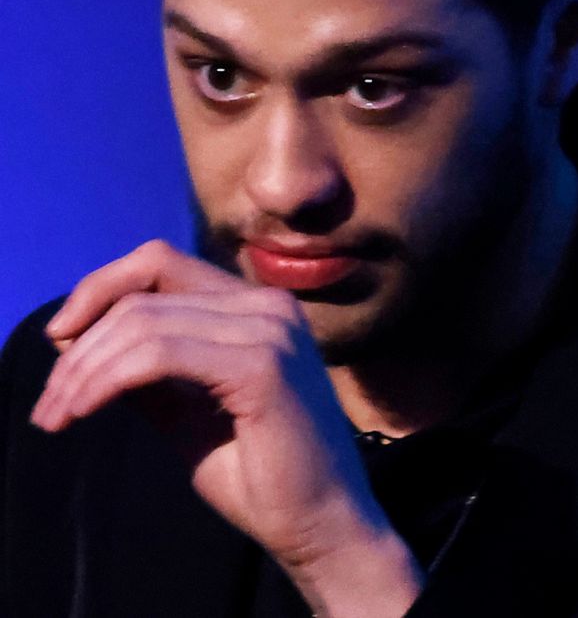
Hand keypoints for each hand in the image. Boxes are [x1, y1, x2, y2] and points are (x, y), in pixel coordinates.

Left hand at [29, 239, 423, 616]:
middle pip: (142, 294)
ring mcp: (271, 331)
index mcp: (257, 309)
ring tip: (56, 416)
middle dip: (79, 347)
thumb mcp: (188, 412)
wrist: (322, 523)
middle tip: (48, 405)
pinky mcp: (263, 366)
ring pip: (142, 322)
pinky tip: (82, 411)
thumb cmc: (263, 475)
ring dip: (84, 370)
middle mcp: (269, 306)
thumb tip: (75, 338)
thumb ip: (146, 373)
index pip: (160, 263)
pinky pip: (158, 355)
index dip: (98, 289)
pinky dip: (107, 381)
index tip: (58, 341)